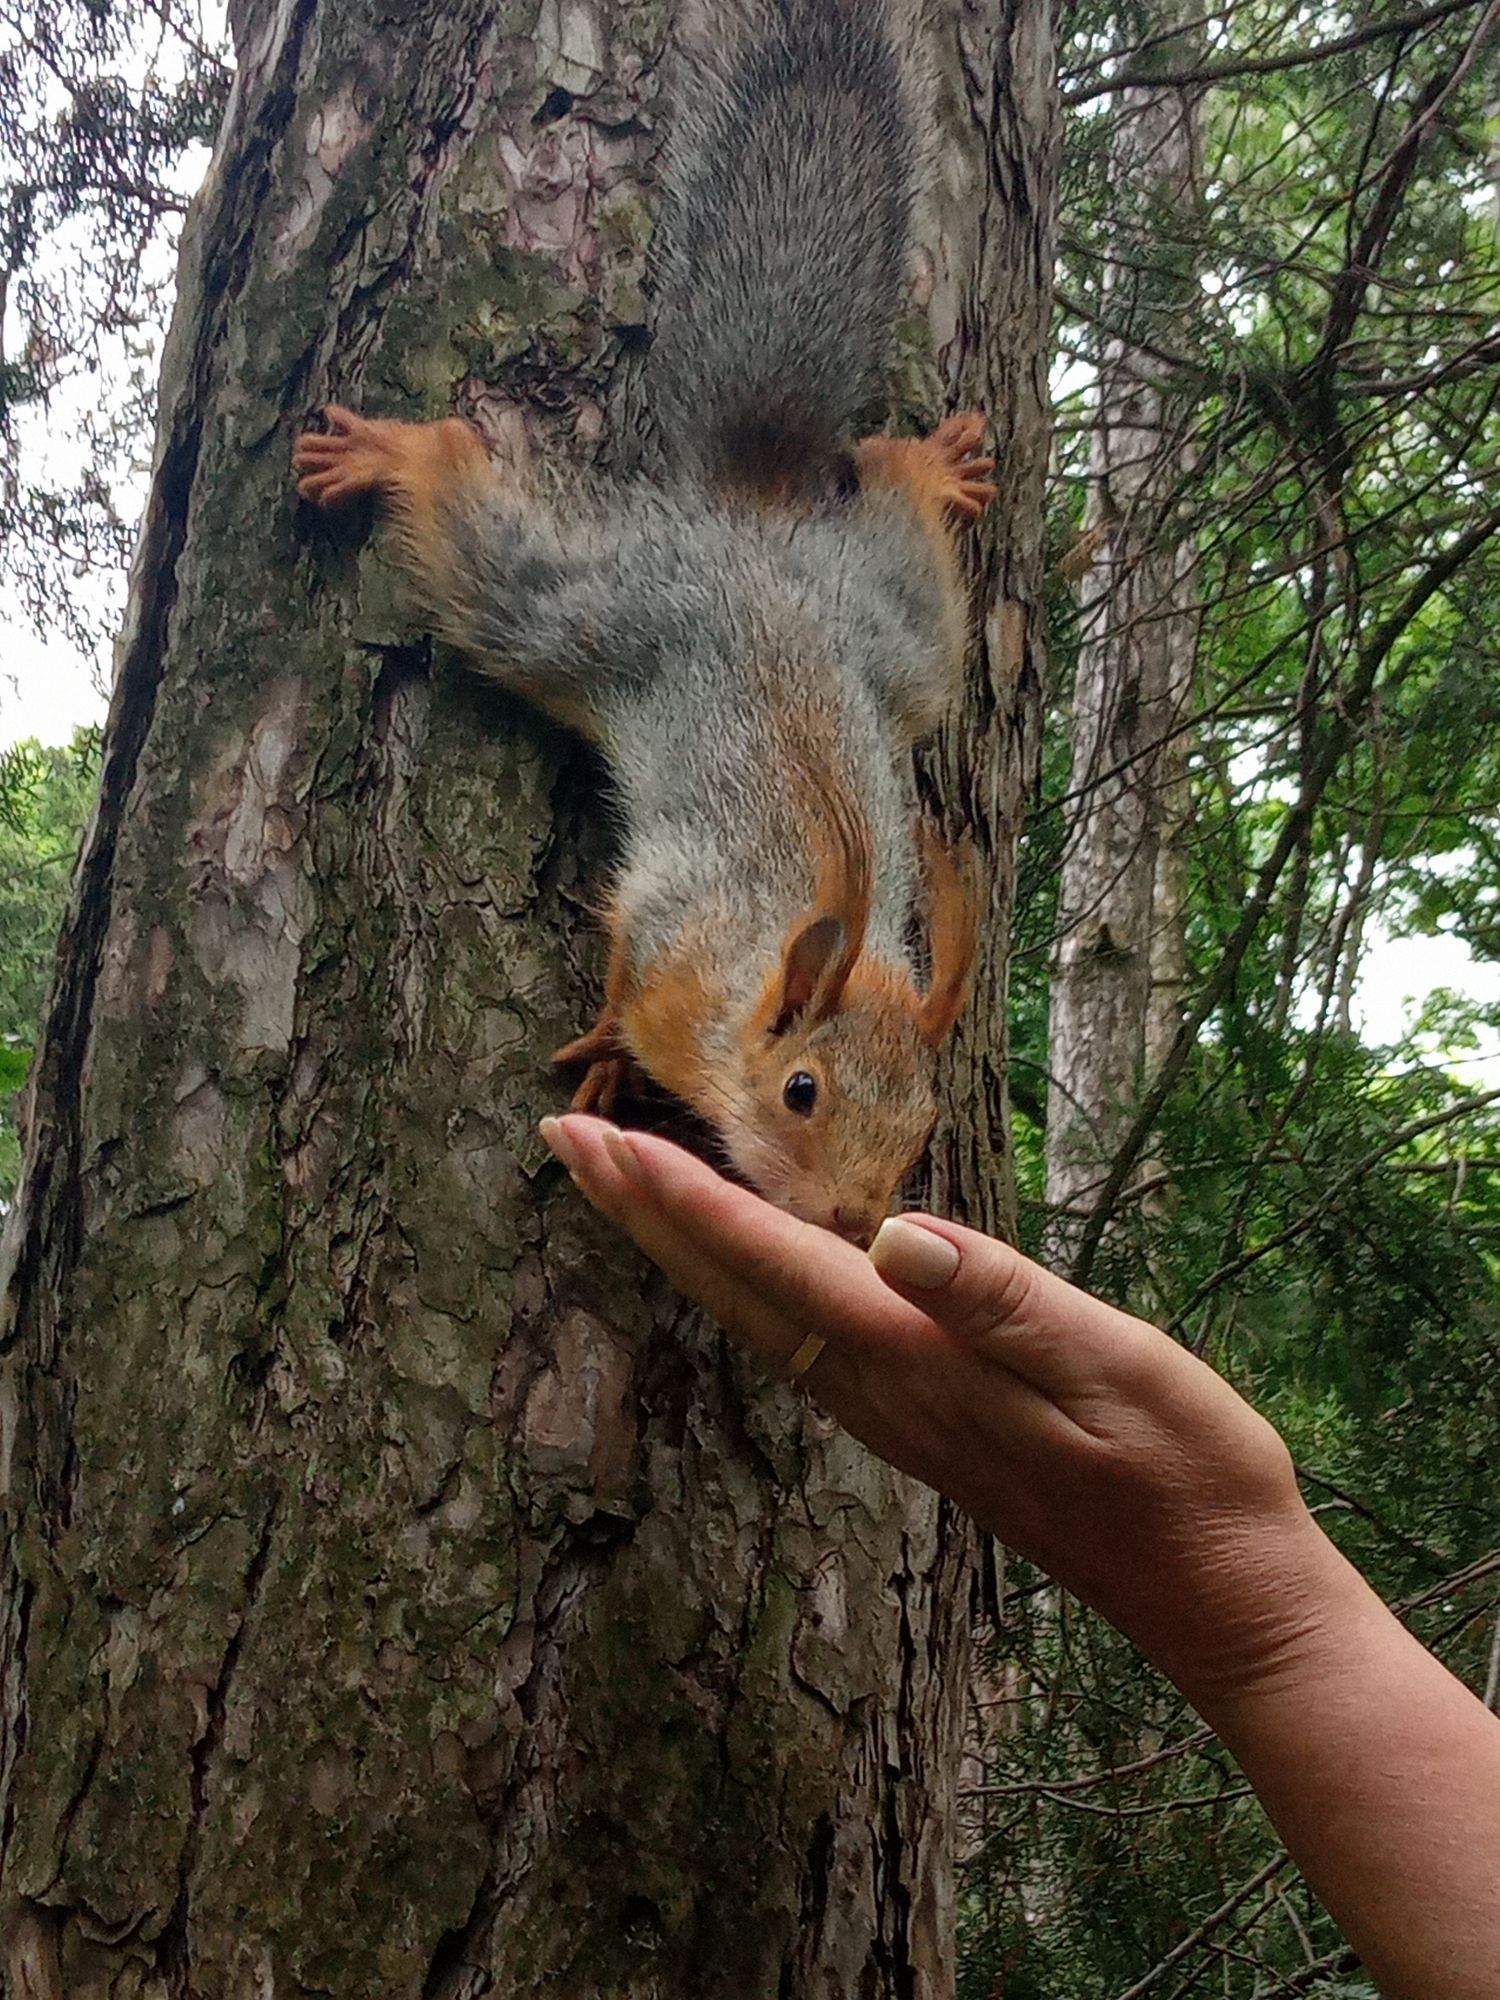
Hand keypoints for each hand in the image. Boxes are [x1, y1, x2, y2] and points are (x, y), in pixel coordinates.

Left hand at [540, 1114, 1346, 1705]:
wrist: (1218, 1596)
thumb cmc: (1187, 1475)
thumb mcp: (1114, 1370)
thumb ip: (1001, 1303)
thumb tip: (893, 1237)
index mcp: (918, 1364)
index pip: (770, 1265)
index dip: (680, 1199)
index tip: (596, 1141)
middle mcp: (882, 1394)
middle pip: (731, 1291)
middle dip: (643, 1214)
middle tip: (563, 1142)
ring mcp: (895, 1418)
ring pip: (751, 1317)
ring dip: (678, 1248)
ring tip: (623, 1189)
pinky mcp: (922, 1428)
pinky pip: (796, 1340)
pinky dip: (739, 1283)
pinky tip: (736, 1266)